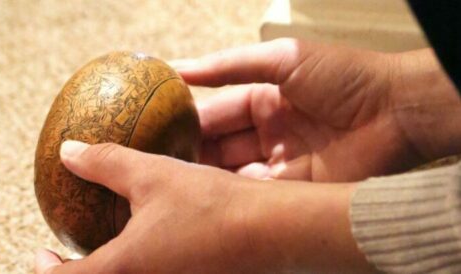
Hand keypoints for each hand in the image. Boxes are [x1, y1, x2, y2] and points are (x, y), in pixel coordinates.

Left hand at [35, 141, 374, 272]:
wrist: (274, 231)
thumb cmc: (212, 204)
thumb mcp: (153, 175)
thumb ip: (105, 163)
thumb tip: (69, 151)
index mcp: (124, 269)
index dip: (45, 269)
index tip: (40, 253)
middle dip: (78, 273)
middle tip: (71, 255)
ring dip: (112, 268)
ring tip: (112, 248)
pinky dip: (140, 266)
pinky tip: (154, 247)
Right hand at [172, 39, 460, 181]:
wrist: (397, 111)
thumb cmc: (343, 76)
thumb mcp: (280, 59)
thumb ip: (229, 65)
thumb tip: (179, 67)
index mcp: (263, 100)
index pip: (214, 114)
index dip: (186, 123)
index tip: (154, 131)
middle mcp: (267, 133)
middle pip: (218, 147)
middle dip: (190, 156)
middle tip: (156, 164)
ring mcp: (279, 162)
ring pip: (231, 173)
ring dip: (206, 179)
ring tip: (173, 183)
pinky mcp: (293, 189)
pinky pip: (254, 193)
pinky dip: (232, 195)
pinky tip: (207, 197)